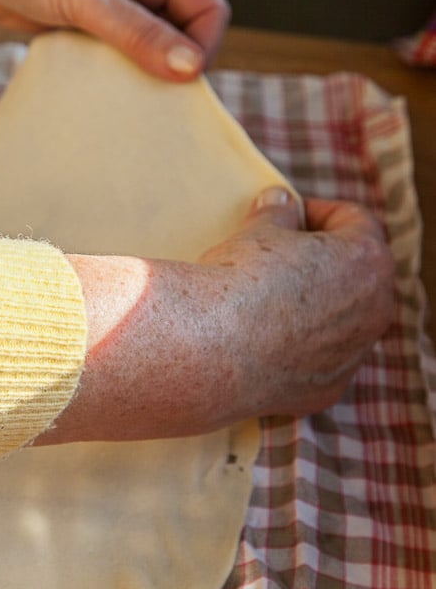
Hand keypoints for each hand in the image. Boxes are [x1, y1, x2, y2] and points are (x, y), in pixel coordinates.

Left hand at [0, 0, 229, 80]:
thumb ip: (139, 33)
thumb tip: (190, 68)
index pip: (208, 5)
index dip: (203, 44)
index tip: (182, 79)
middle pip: (185, 30)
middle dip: (176, 62)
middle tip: (159, 97)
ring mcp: (117, 3)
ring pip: (153, 47)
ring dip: (146, 72)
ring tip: (131, 97)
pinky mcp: (91, 25)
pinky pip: (121, 56)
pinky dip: (118, 75)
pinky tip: (106, 91)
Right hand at [197, 188, 395, 423]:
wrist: (212, 347)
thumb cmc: (241, 279)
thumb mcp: (257, 231)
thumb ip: (278, 213)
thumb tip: (280, 201)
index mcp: (367, 260)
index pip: (355, 221)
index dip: (319, 211)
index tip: (288, 214)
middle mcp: (376, 309)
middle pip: (358, 273)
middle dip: (324, 260)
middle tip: (281, 254)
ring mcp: (355, 354)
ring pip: (344, 320)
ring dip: (317, 305)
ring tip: (270, 298)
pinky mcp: (330, 387)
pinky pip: (324, 358)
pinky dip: (302, 346)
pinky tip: (264, 339)